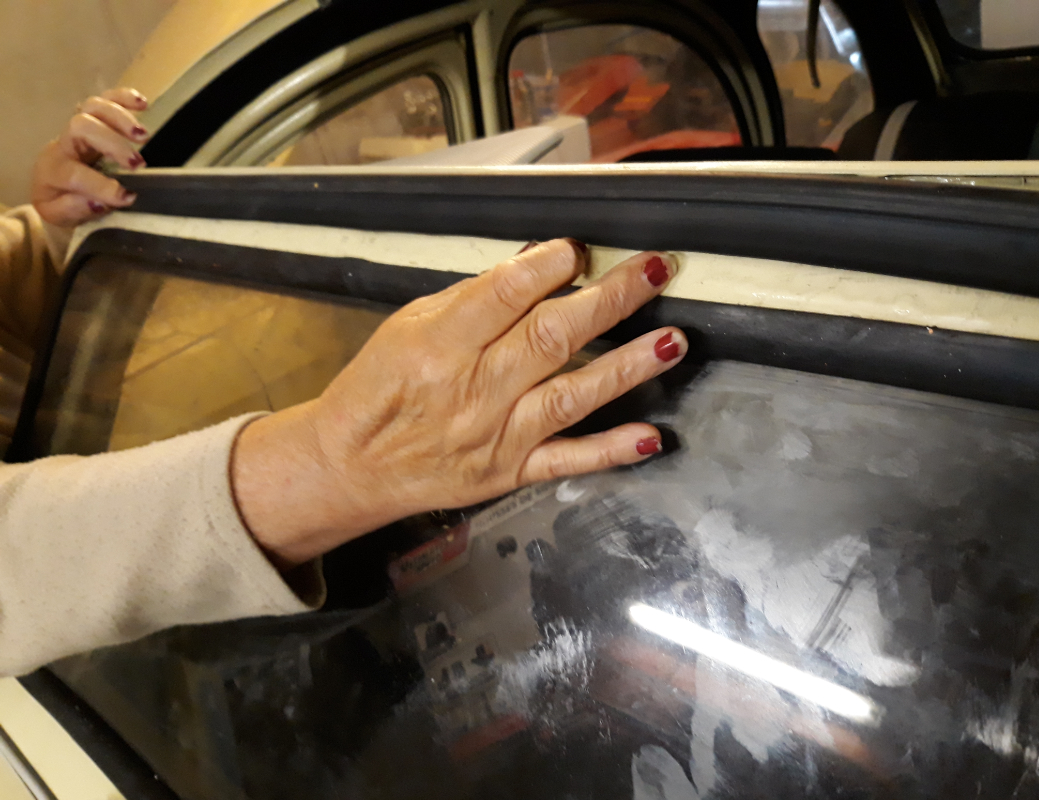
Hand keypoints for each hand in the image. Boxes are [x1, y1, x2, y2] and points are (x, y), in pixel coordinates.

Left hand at [31, 88, 148, 226]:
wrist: (56, 186)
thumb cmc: (62, 202)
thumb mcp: (59, 216)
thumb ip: (74, 210)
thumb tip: (98, 201)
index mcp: (54, 170)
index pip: (74, 173)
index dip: (101, 185)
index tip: (127, 197)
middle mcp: (64, 143)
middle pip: (81, 127)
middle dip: (112, 143)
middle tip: (138, 163)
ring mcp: (79, 127)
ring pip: (93, 107)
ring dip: (120, 118)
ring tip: (143, 135)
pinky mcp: (94, 118)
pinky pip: (105, 99)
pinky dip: (124, 97)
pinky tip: (143, 104)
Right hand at [233, 239, 686, 568]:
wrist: (350, 467)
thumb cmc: (376, 390)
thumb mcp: (405, 328)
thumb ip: (469, 302)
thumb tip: (530, 269)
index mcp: (438, 347)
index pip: (504, 297)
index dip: (547, 267)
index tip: (578, 248)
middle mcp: (473, 392)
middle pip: (551, 338)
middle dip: (608, 300)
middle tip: (652, 271)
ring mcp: (496, 436)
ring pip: (572, 395)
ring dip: (626, 366)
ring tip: (672, 340)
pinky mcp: (508, 472)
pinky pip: (566, 461)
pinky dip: (611, 450)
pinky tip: (651, 436)